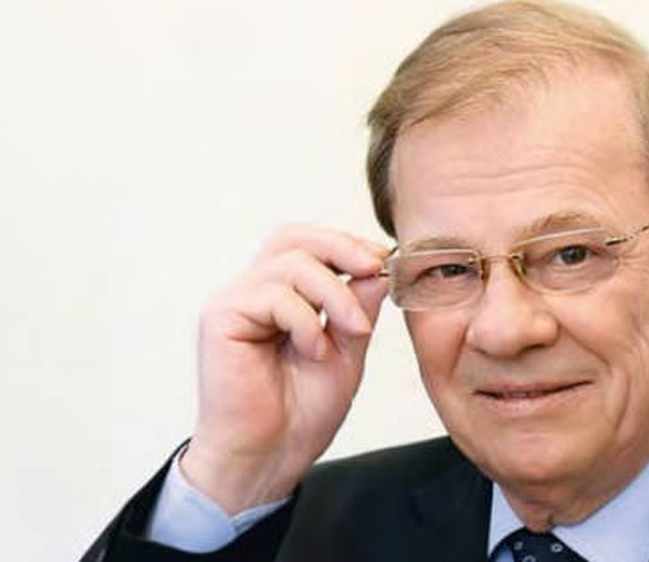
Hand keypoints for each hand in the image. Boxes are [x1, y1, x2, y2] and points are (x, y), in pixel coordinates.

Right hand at [180, 224, 390, 513]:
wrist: (270, 456)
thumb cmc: (302, 411)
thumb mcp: (347, 350)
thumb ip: (358, 308)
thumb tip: (377, 266)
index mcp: (281, 294)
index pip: (308, 244)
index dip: (346, 243)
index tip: (383, 261)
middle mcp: (253, 291)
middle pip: (294, 237)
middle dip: (341, 247)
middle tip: (374, 268)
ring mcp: (234, 301)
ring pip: (291, 262)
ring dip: (334, 294)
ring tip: (352, 331)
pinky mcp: (220, 317)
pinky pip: (273, 295)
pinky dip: (305, 320)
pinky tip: (313, 351)